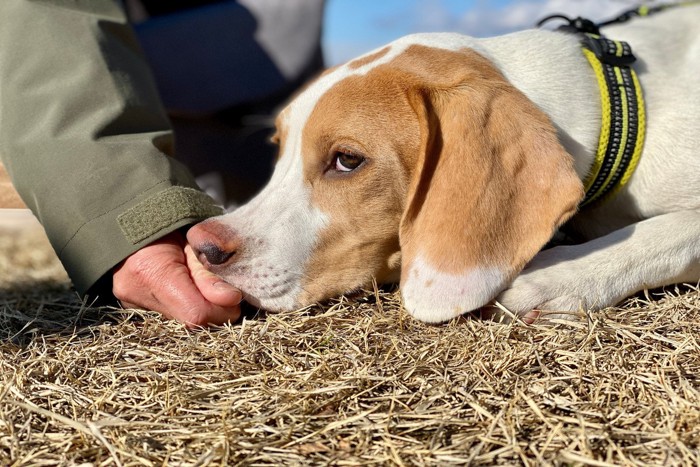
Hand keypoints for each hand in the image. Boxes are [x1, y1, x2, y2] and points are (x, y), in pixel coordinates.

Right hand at [113, 231, 241, 326]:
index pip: (196, 313)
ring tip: (199, 282)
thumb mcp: (195, 240)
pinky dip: (185, 304)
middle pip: (189, 320)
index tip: (233, 296)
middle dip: (213, 309)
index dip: (221, 310)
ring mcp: (131, 303)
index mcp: (151, 271)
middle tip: (218, 286)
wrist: (130, 217)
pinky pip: (170, 314)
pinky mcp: (133, 307)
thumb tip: (232, 300)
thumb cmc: (169, 222)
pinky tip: (187, 288)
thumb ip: (210, 273)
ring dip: (199, 307)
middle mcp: (135, 293)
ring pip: (181, 320)